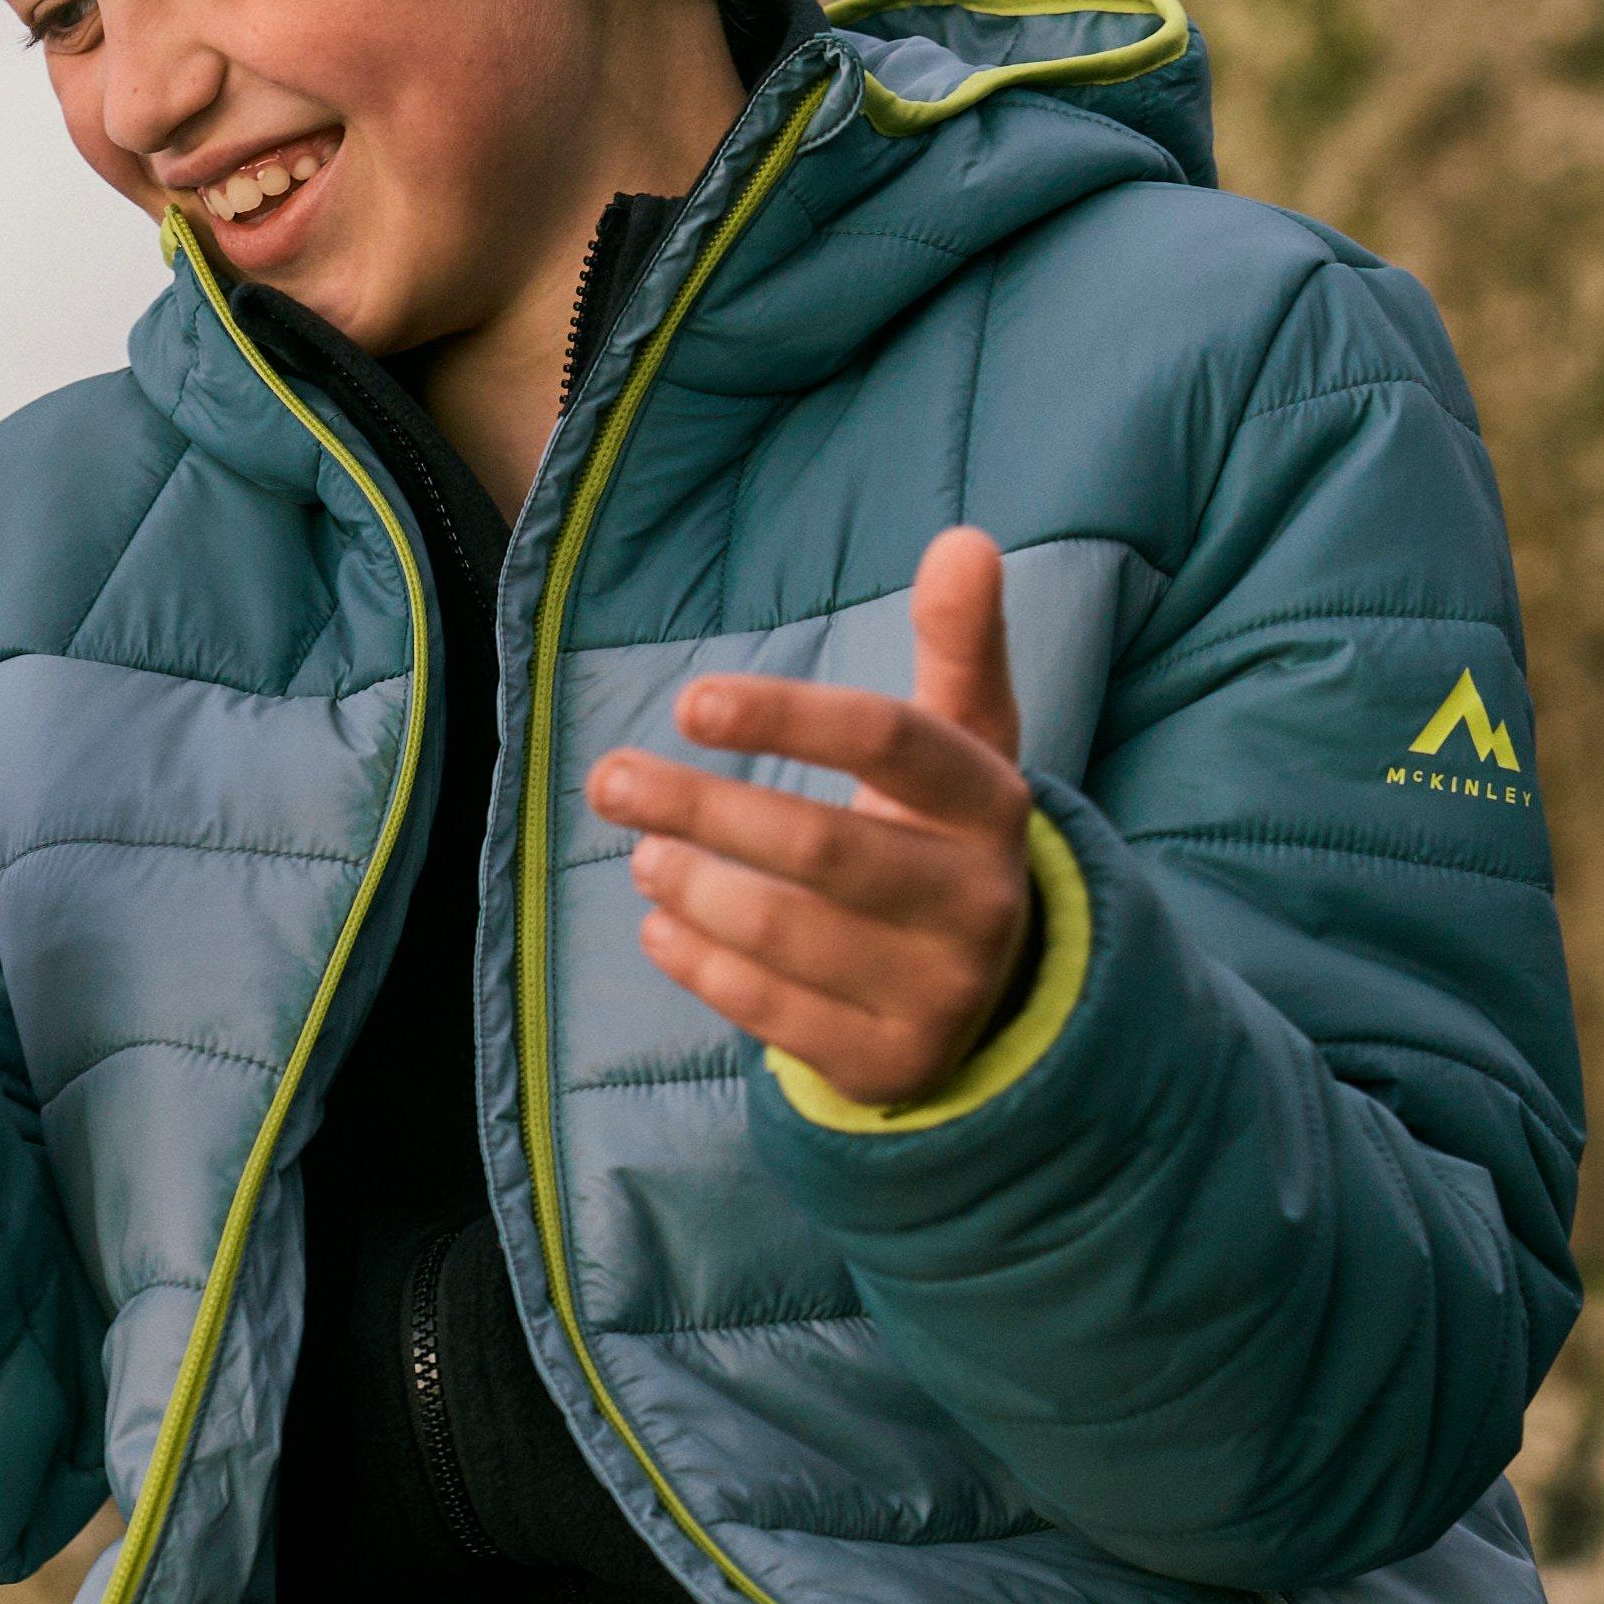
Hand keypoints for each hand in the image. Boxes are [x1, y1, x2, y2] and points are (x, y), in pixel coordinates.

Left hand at [590, 520, 1044, 1098]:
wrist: (992, 993)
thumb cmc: (943, 836)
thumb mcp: (966, 744)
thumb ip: (960, 644)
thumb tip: (965, 538)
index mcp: (992, 804)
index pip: (890, 743)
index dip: (788, 717)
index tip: (691, 701)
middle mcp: (977, 900)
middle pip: (821, 846)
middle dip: (701, 807)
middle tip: (610, 779)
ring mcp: (937, 991)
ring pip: (784, 934)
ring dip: (691, 886)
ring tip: (642, 855)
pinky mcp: (889, 1065)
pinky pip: (768, 1012)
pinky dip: (698, 961)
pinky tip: (661, 924)